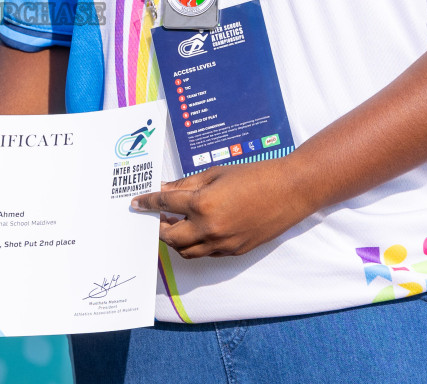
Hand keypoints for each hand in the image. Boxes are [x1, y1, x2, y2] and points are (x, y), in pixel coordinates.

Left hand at [130, 159, 315, 258]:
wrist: (290, 191)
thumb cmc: (254, 175)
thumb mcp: (216, 173)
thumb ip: (186, 184)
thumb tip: (164, 189)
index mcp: (202, 204)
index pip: (164, 205)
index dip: (147, 203)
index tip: (136, 203)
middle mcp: (209, 228)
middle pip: (170, 236)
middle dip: (159, 227)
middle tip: (157, 216)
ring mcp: (223, 243)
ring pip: (187, 251)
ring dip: (175, 240)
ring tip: (175, 225)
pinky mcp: (235, 251)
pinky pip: (207, 253)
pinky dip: (196, 245)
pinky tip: (198, 230)